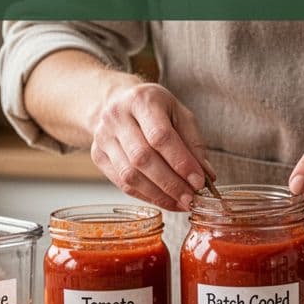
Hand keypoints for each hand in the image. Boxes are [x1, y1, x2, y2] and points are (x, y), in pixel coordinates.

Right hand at [90, 82, 209, 210]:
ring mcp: (103, 137)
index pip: (160, 136)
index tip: (198, 181)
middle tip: (190, 198)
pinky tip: (164, 200)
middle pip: (142, 158)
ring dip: (158, 194)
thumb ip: (194, 143)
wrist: (118, 101)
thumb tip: (206, 176)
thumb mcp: (179, 114)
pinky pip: (121, 183)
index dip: (180, 162)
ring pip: (129, 175)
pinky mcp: (98, 156)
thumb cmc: (155, 108)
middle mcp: (116, 117)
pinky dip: (146, 196)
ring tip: (180, 203)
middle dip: (170, 183)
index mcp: (141, 100)